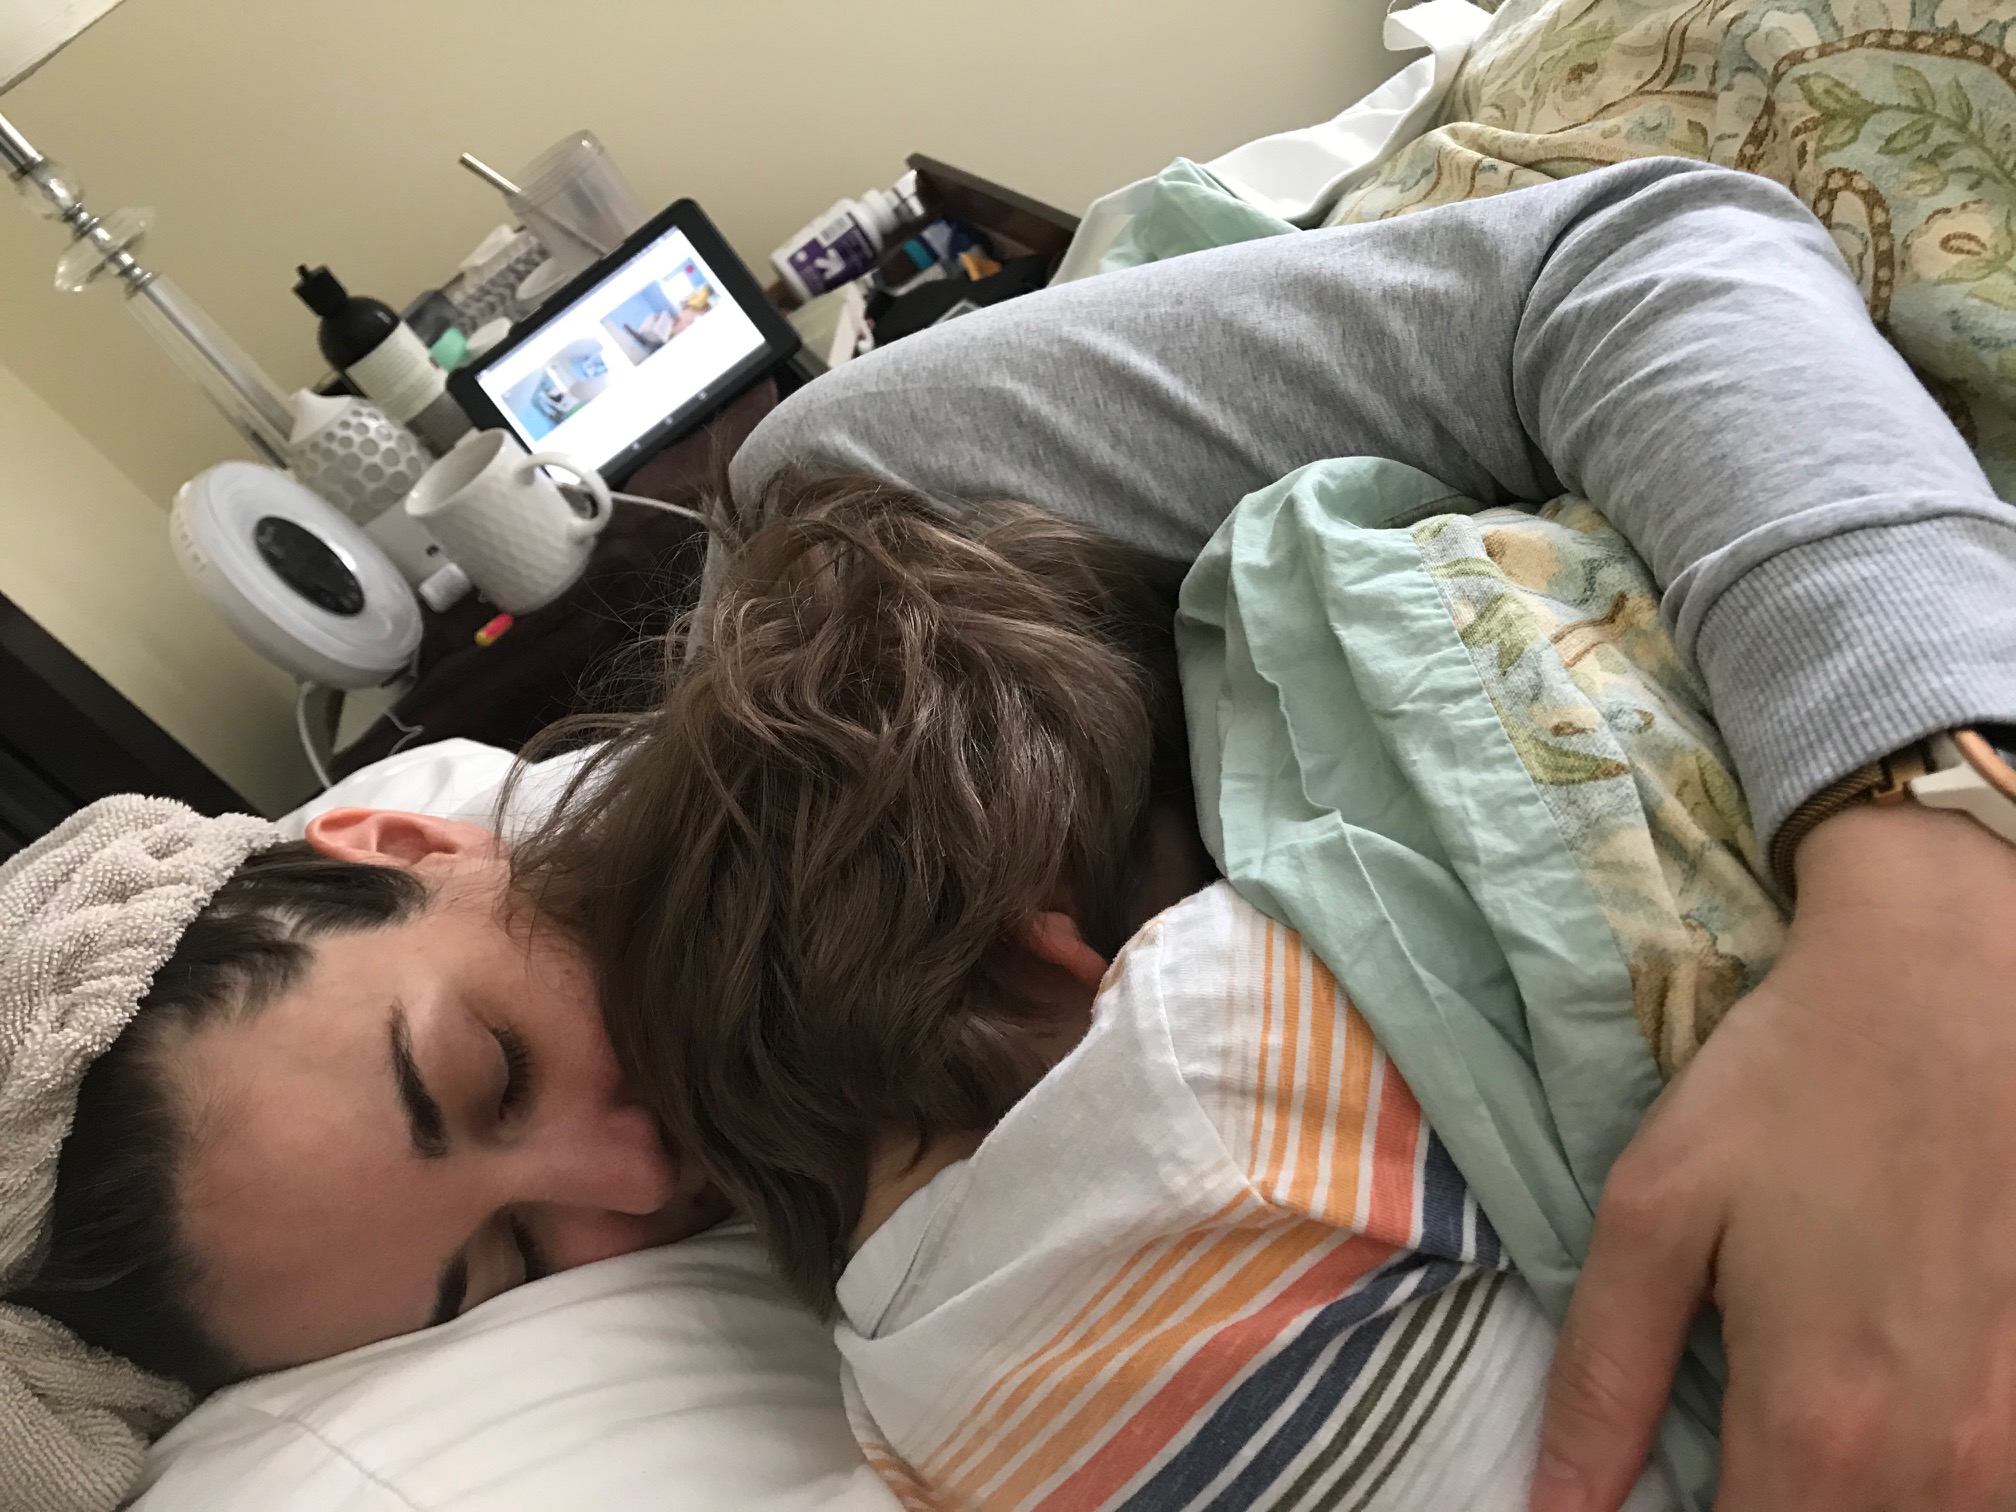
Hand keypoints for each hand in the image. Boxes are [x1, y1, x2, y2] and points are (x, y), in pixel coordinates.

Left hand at [1531, 801, 2015, 1510]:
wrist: (1955, 984)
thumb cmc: (1794, 1087)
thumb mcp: (1656, 1211)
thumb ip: (1602, 1378)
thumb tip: (1555, 1509)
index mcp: (1816, 1425)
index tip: (1656, 1497)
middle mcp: (1938, 1464)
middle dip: (1764, 1510)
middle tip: (1724, 1454)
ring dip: (1846, 1501)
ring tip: (1781, 1435)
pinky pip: (1984, 1489)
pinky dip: (1922, 1479)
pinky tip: (1877, 1422)